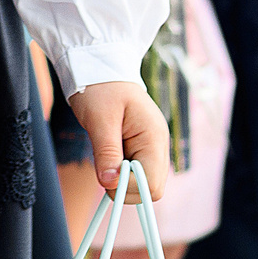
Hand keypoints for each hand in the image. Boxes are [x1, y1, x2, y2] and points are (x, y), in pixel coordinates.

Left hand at [72, 80, 169, 200]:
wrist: (100, 68)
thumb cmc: (100, 88)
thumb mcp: (99, 119)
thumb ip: (107, 152)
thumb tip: (110, 183)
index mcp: (154, 137)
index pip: (152, 185)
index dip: (128, 186)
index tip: (107, 172)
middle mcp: (158, 146)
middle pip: (150, 189)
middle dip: (124, 185)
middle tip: (104, 165)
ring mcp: (151, 148)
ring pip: (141, 184)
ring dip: (120, 178)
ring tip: (105, 154)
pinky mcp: (140, 149)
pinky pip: (134, 173)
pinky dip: (118, 171)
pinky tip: (108, 154)